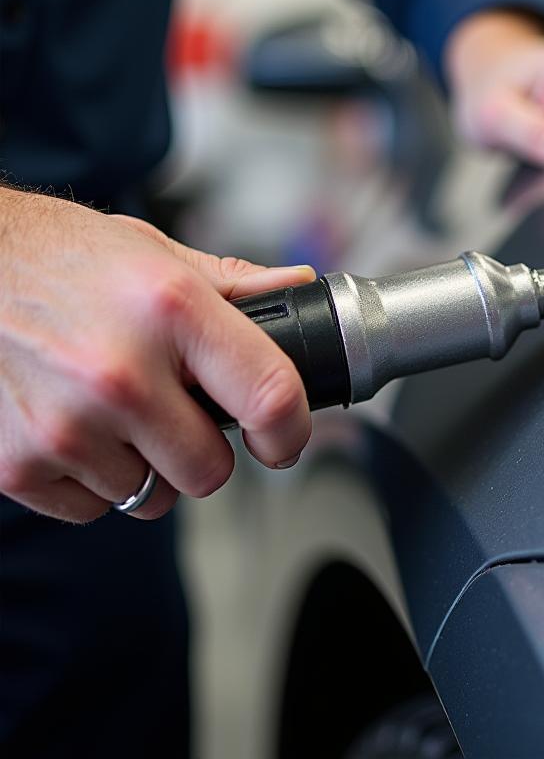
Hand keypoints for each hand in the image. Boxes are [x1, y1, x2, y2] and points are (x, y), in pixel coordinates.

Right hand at [0, 188, 315, 522]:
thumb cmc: (63, 260)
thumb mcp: (157, 254)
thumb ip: (234, 283)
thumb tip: (297, 290)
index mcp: (172, 310)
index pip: (270, 396)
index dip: (291, 431)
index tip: (284, 440)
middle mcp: (120, 374)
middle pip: (210, 471)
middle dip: (205, 449)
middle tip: (181, 412)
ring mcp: (66, 427)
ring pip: (150, 496)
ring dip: (146, 465)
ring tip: (118, 409)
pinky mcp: (17, 466)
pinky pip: (93, 508)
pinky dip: (94, 480)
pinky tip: (78, 425)